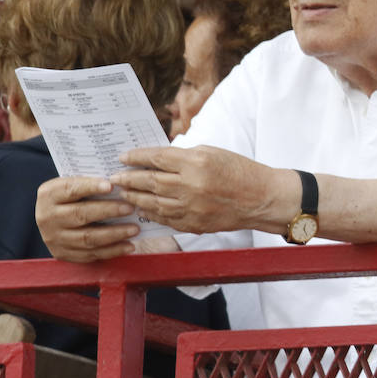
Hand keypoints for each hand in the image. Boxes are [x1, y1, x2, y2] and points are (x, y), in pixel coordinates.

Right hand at [35, 176, 139, 262]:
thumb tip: (121, 183)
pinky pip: (90, 254)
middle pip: (81, 215)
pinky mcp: (63, 253)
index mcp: (49, 195)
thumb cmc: (70, 196)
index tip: (111, 186)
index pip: (71, 189)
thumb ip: (90, 183)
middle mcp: (48, 217)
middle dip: (109, 211)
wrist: (49, 218)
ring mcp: (54, 238)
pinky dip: (112, 251)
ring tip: (135, 229)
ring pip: (87, 238)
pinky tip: (128, 245)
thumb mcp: (72, 185)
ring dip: (114, 234)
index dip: (91, 187)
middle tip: (130, 208)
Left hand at [111, 145, 292, 234]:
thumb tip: (157, 160)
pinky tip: (142, 208)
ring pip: (152, 202)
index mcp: (197, 162)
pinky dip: (150, 213)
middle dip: (128, 178)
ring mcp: (191, 208)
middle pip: (150, 181)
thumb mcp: (213, 153)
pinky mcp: (193, 224)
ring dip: (134, 197)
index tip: (123, 157)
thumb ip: (184, 156)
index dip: (137, 157)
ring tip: (123, 193)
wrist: (262, 198)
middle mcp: (191, 185)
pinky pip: (164, 219)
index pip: (157, 158)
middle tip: (114, 177)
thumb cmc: (240, 171)